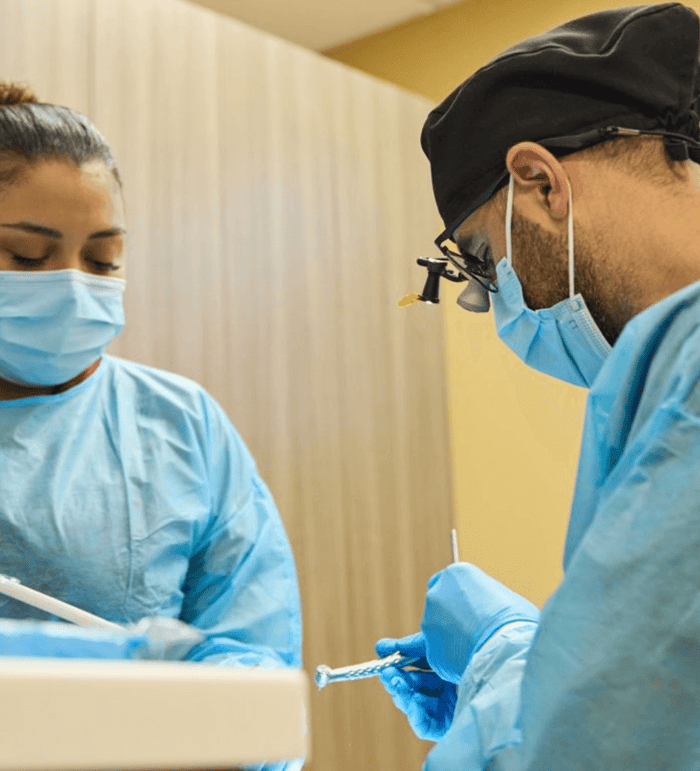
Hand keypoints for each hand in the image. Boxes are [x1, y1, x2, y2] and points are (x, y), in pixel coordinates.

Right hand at [375, 633, 456, 740]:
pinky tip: (410, 702)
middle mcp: (452, 686)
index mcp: (451, 665)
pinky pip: (426, 725)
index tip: (383, 658)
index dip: (401, 663)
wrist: (489, 657)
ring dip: (401, 694)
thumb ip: (407, 647)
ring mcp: (451, 706)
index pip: (420, 667)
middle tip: (385, 672)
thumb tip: (379, 646)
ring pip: (416, 705)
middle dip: (398, 679)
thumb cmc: (465, 646)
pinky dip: (415, 714)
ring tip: (393, 682)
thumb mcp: (433, 644)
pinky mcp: (451, 726)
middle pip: (416, 687)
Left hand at [421, 563, 539, 683]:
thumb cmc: (514, 621)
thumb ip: (484, 600)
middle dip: (450, 619)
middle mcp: (437, 592)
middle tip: (472, 632)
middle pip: (438, 606)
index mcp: (456, 573)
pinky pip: (439, 654)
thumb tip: (486, 612)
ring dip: (450, 639)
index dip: (456, 598)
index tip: (466, 610)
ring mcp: (429, 619)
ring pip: (436, 631)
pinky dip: (450, 660)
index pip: (445, 582)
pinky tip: (470, 662)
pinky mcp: (429, 647)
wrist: (506, 648)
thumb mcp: (502, 597)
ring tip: (477, 649)